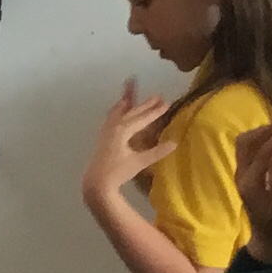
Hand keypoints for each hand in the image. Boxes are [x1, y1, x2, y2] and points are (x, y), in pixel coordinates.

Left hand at [81, 85, 176, 204]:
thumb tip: (174, 143)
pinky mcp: (104, 135)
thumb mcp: (140, 162)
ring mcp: (107, 130)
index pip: (142, 118)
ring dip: (129, 102)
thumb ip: (157, 152)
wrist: (97, 182)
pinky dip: (117, 110)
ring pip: (120, 111)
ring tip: (132, 89)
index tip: (166, 103)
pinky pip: (111, 116)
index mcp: (123, 130)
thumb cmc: (118, 172)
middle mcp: (114, 126)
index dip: (155, 111)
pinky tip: (119, 109)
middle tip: (158, 96)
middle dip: (145, 104)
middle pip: (132, 112)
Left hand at [234, 120, 271, 262]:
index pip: (261, 153)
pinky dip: (261, 142)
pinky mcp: (246, 176)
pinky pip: (249, 151)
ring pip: (244, 144)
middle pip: (245, 142)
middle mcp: (241, 176)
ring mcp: (241, 175)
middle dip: (264, 131)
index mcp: (251, 184)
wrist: (267, 241)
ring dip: (261, 134)